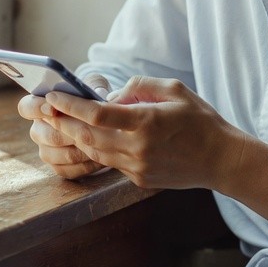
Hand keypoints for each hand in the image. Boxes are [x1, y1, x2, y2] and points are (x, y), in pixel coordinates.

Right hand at [18, 73, 110, 179]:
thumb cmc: (95, 98)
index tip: (52, 107)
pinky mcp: (59, 167)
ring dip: (77, 150)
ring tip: (99, 144)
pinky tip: (100, 158)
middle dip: (66, 131)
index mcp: (39, 106)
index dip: (37, 108)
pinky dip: (83, 166)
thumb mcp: (95, 85)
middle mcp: (38, 129)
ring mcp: (46, 150)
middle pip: (42, 134)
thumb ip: (93, 86)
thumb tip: (98, 94)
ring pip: (54, 154)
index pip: (26, 107)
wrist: (106, 122)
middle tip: (87, 129)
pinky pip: (65, 170)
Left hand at [41, 75, 245, 189]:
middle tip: (46, 110)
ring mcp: (138, 167)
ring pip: (94, 152)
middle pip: (87, 136)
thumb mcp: (174, 90)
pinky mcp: (139, 179)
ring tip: (63, 123)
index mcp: (146, 122)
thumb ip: (138, 87)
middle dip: (64, 122)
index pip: (96, 114)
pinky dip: (98, 149)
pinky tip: (91, 138)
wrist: (221, 160)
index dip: (70, 105)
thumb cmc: (200, 121)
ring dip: (76, 138)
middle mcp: (138, 148)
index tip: (52, 96)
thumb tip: (111, 96)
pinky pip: (111, 162)